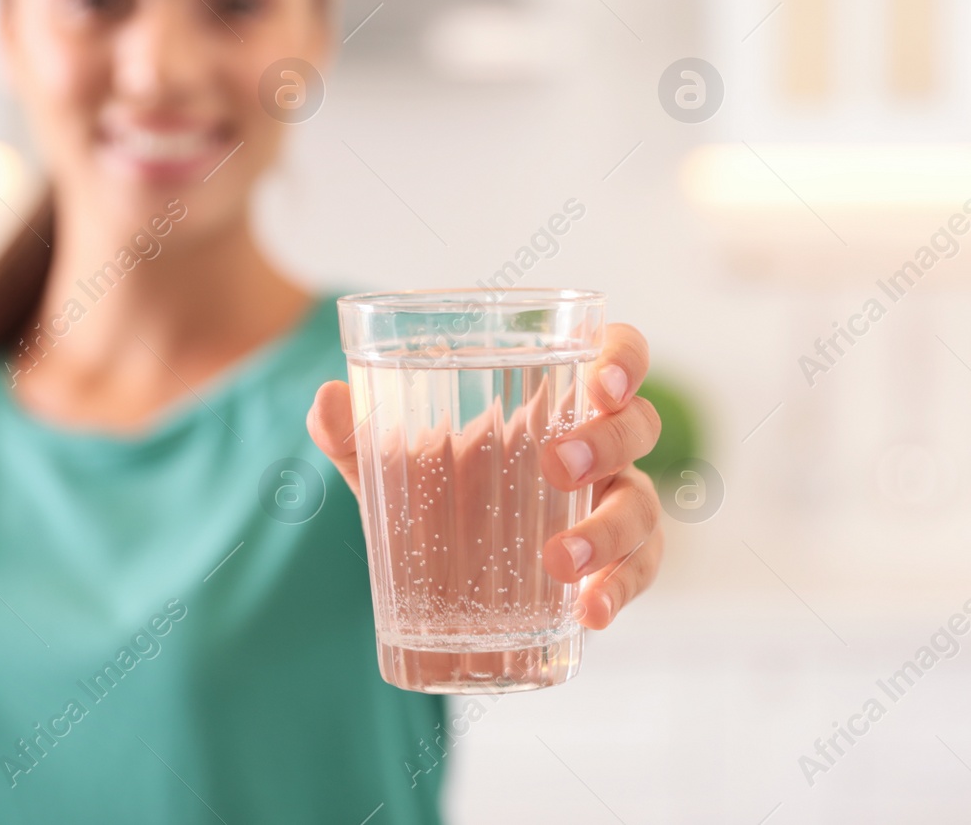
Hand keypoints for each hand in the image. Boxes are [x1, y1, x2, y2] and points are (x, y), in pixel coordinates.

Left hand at [306, 322, 663, 631]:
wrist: (446, 576)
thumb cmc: (437, 496)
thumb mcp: (391, 468)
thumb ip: (356, 435)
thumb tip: (326, 401)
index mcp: (558, 403)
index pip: (616, 357)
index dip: (624, 359)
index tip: (599, 380)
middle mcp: (601, 450)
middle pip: (637, 426)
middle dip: (608, 442)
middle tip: (559, 465)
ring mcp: (614, 508)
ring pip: (645, 506)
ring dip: (610, 530)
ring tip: (560, 562)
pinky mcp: (614, 567)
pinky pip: (638, 574)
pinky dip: (620, 591)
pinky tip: (589, 613)